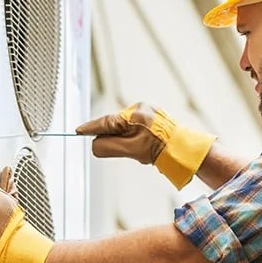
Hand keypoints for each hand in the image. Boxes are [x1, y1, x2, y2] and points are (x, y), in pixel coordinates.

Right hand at [76, 102, 215, 188]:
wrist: (184, 150)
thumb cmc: (159, 150)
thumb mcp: (130, 150)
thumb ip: (108, 146)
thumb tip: (94, 144)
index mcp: (132, 114)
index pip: (104, 122)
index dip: (89, 128)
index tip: (77, 131)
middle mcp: (140, 108)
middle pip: (115, 126)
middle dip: (117, 141)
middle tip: (129, 153)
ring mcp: (149, 112)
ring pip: (126, 130)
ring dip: (129, 143)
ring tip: (143, 154)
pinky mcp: (155, 118)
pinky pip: (137, 130)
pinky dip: (137, 141)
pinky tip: (148, 151)